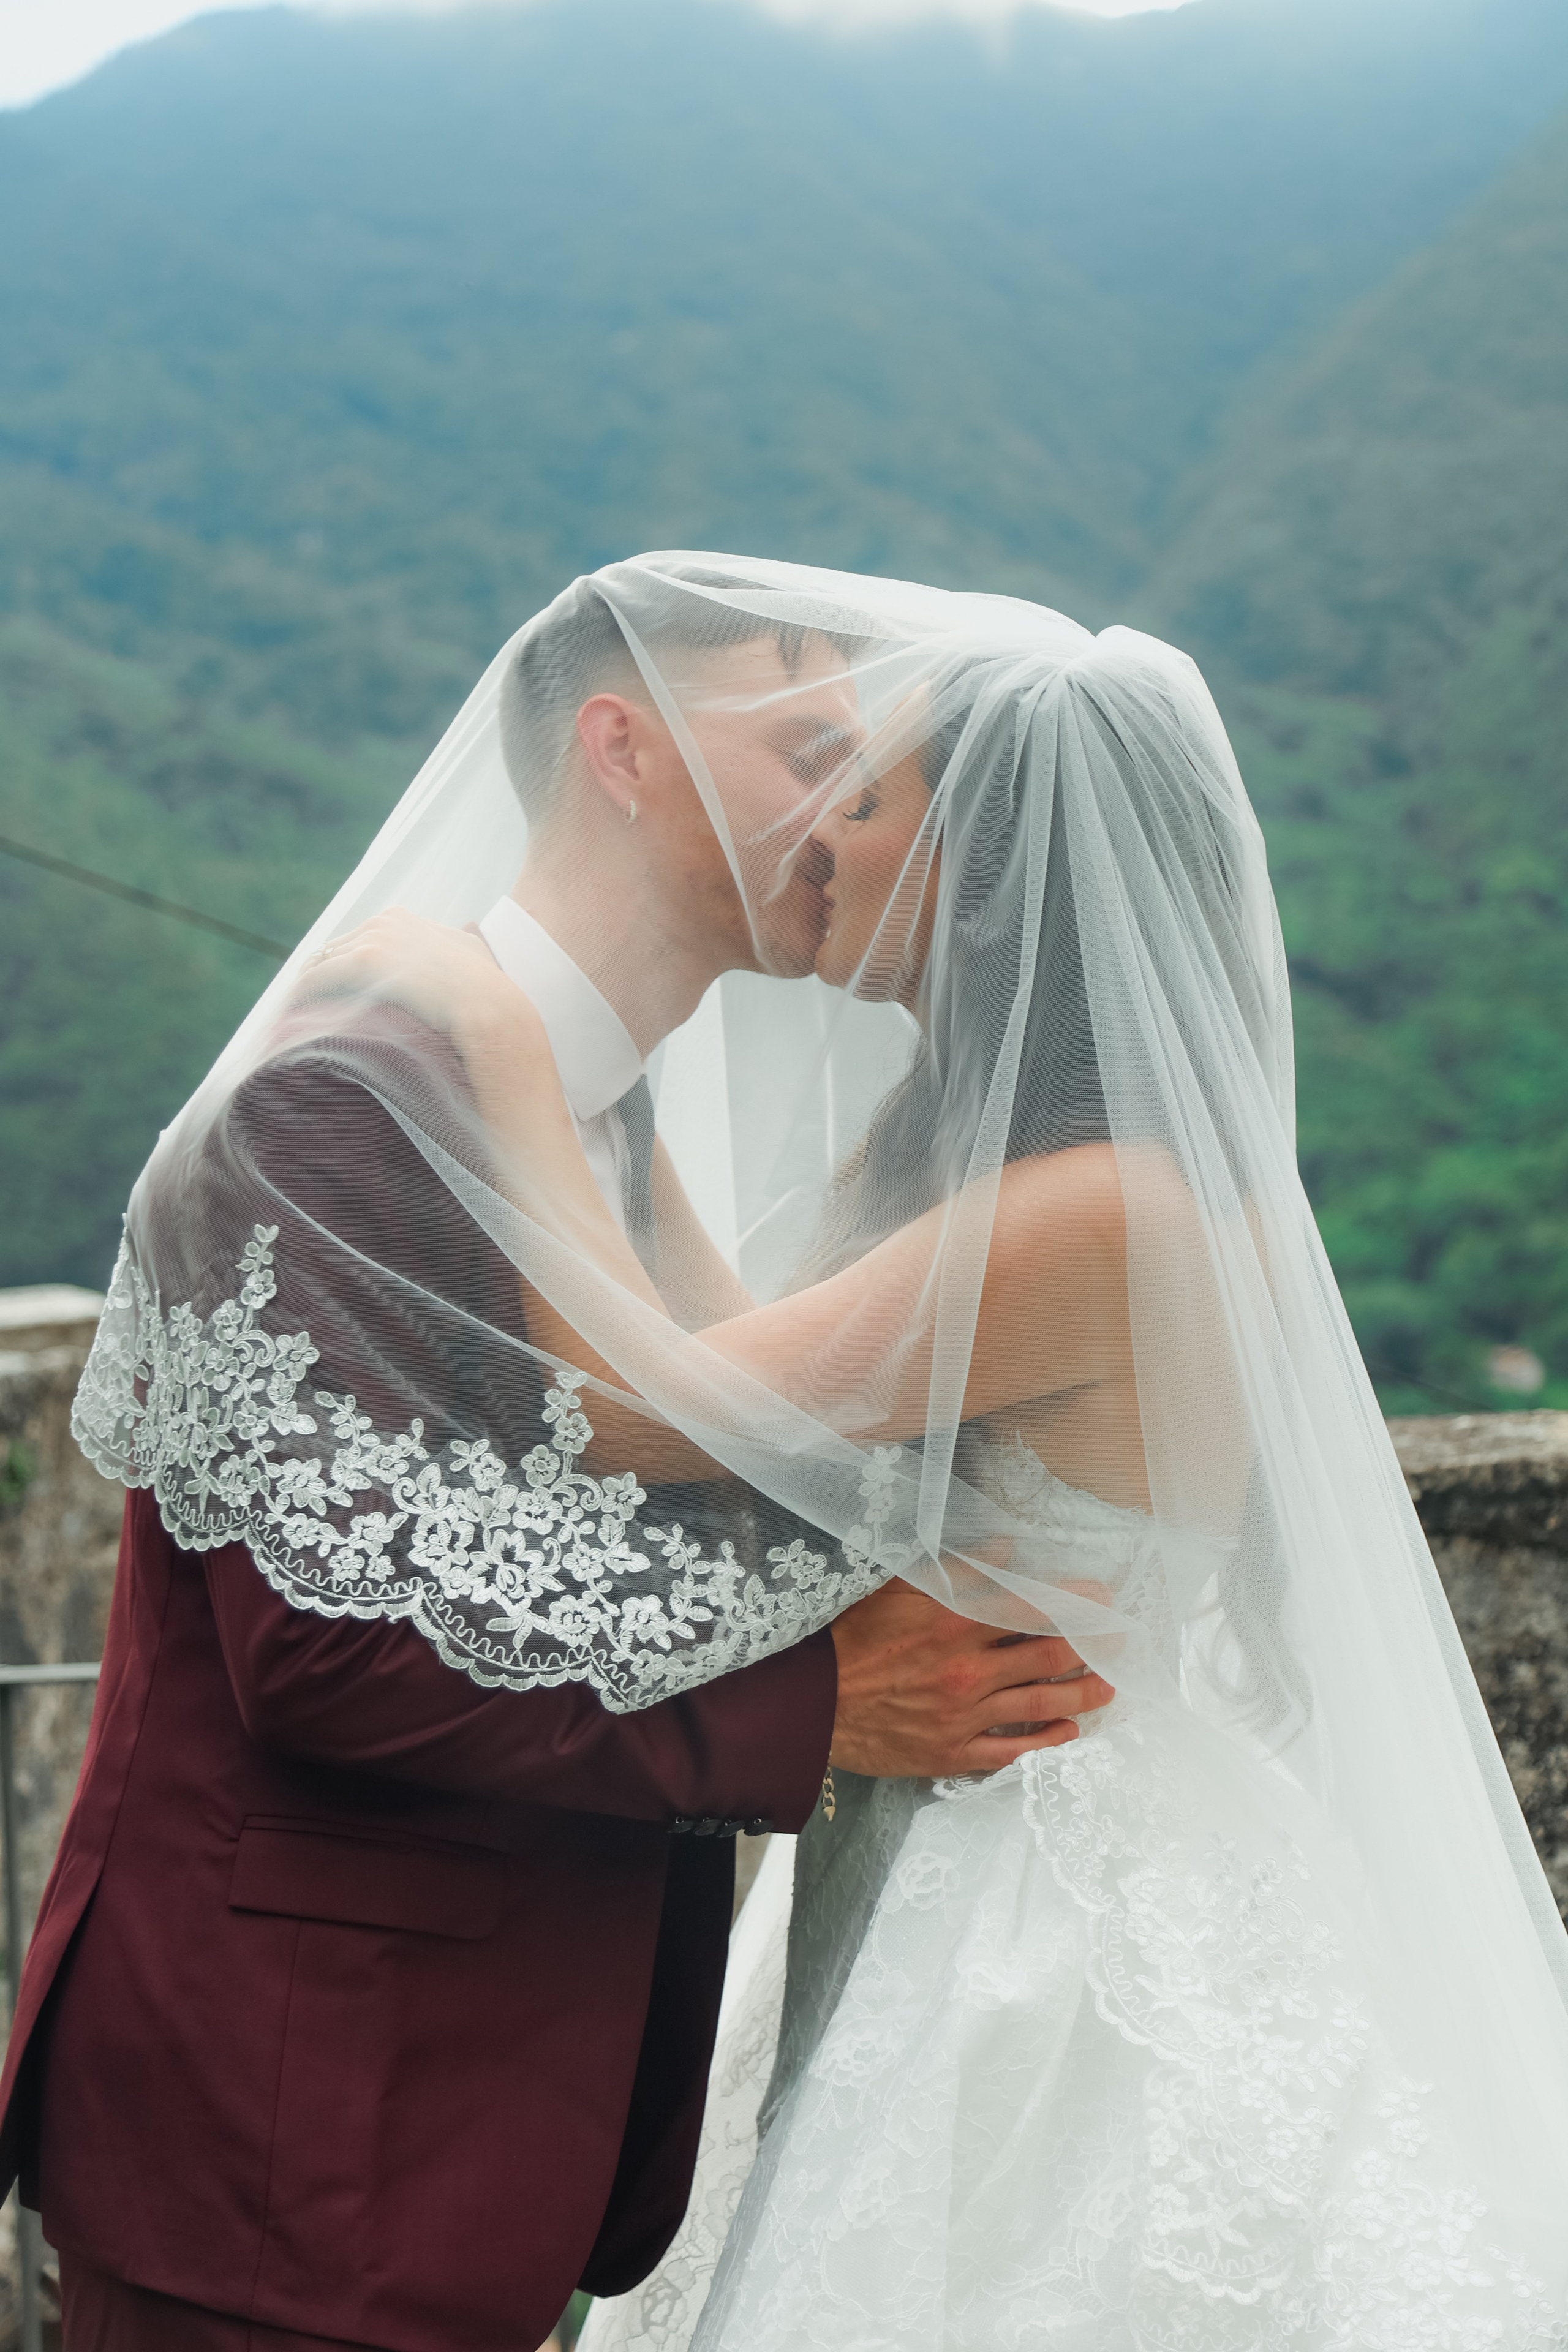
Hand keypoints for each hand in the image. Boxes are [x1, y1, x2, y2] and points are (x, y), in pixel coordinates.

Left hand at [295, 909, 543, 1055]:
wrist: (492, 1009)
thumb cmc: (488, 991)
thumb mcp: (473, 952)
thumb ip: (458, 940)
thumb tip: (465, 933)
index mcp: (403, 919)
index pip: (357, 939)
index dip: (341, 966)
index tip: (331, 990)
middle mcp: (385, 921)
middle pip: (335, 949)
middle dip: (320, 976)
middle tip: (305, 1006)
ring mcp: (376, 937)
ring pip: (321, 962)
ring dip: (306, 988)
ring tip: (292, 1015)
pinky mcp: (366, 960)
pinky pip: (318, 978)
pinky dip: (301, 995)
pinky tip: (291, 1015)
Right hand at [828, 1575, 1114, 1779]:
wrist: (811, 1705)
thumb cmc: (851, 1639)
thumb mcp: (898, 1588)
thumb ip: (956, 1568)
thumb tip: (1003, 1547)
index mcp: (955, 1623)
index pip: (1033, 1608)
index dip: (1075, 1601)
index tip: (1103, 1596)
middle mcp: (968, 1670)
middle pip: (1048, 1657)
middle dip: (1091, 1647)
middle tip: (1120, 1640)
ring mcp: (964, 1716)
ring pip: (1039, 1704)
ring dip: (1082, 1694)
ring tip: (1109, 1687)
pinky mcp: (954, 1752)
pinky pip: (1012, 1751)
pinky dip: (1045, 1741)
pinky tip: (1068, 1732)